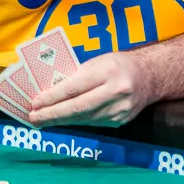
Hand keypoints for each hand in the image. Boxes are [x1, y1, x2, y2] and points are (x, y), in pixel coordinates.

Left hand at [27, 51, 153, 127]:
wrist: (151, 77)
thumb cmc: (119, 64)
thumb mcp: (99, 61)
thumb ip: (77, 75)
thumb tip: (50, 89)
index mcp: (108, 71)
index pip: (74, 87)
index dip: (52, 97)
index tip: (34, 102)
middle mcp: (115, 91)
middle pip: (77, 107)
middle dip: (52, 114)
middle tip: (33, 118)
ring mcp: (119, 110)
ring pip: (83, 118)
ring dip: (60, 121)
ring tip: (42, 121)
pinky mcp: (120, 121)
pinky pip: (92, 122)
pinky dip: (74, 121)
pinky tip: (61, 120)